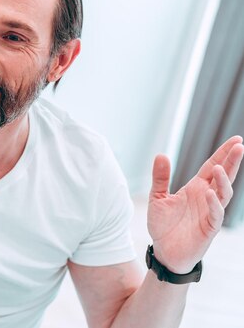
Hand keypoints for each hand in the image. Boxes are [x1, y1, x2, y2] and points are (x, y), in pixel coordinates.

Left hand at [147, 136, 243, 272]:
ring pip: (224, 194)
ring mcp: (210, 212)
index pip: (212, 166)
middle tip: (240, 146)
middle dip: (232, 161)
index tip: (236, 140)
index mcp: (196, 188)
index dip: (223, 154)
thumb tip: (160, 155)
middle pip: (223, 176)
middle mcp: (206, 197)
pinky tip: (210, 194)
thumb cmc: (163, 225)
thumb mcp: (157, 197)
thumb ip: (160, 178)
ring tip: (219, 168)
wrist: (164, 252)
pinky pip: (216, 214)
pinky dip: (214, 204)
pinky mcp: (209, 228)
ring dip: (223, 181)